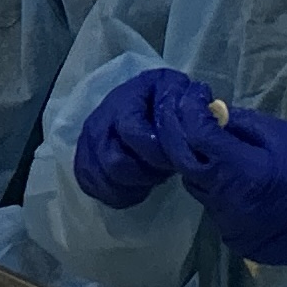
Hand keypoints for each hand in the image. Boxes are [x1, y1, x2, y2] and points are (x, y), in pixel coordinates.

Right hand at [73, 66, 221, 208]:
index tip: (173, 161)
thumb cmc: (166, 101)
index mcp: (126, 99)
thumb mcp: (181, 93)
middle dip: (144, 174)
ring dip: (132, 185)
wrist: (144, 104)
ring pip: (104, 178)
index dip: (154, 151)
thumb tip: (200, 114)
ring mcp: (89, 142)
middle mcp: (100, 119)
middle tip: (164, 172)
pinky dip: (119, 194)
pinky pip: (95, 187)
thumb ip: (190, 103)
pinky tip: (138, 188)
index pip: (131, 131)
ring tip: (153, 178)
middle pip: (114, 162)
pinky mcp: (86, 161)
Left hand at [175, 104, 286, 272]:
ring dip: (201, 165)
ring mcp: (226, 224)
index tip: (194, 95)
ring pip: (197, 187)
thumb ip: (243, 124)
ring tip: (217, 149)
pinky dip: (219, 189)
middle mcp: (227, 200)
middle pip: (185, 163)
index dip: (189, 111)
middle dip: (183, 136)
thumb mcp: (284, 136)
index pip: (197, 136)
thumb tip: (212, 112)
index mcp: (243, 170)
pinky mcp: (231, 238)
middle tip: (191, 117)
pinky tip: (236, 181)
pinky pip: (214, 207)